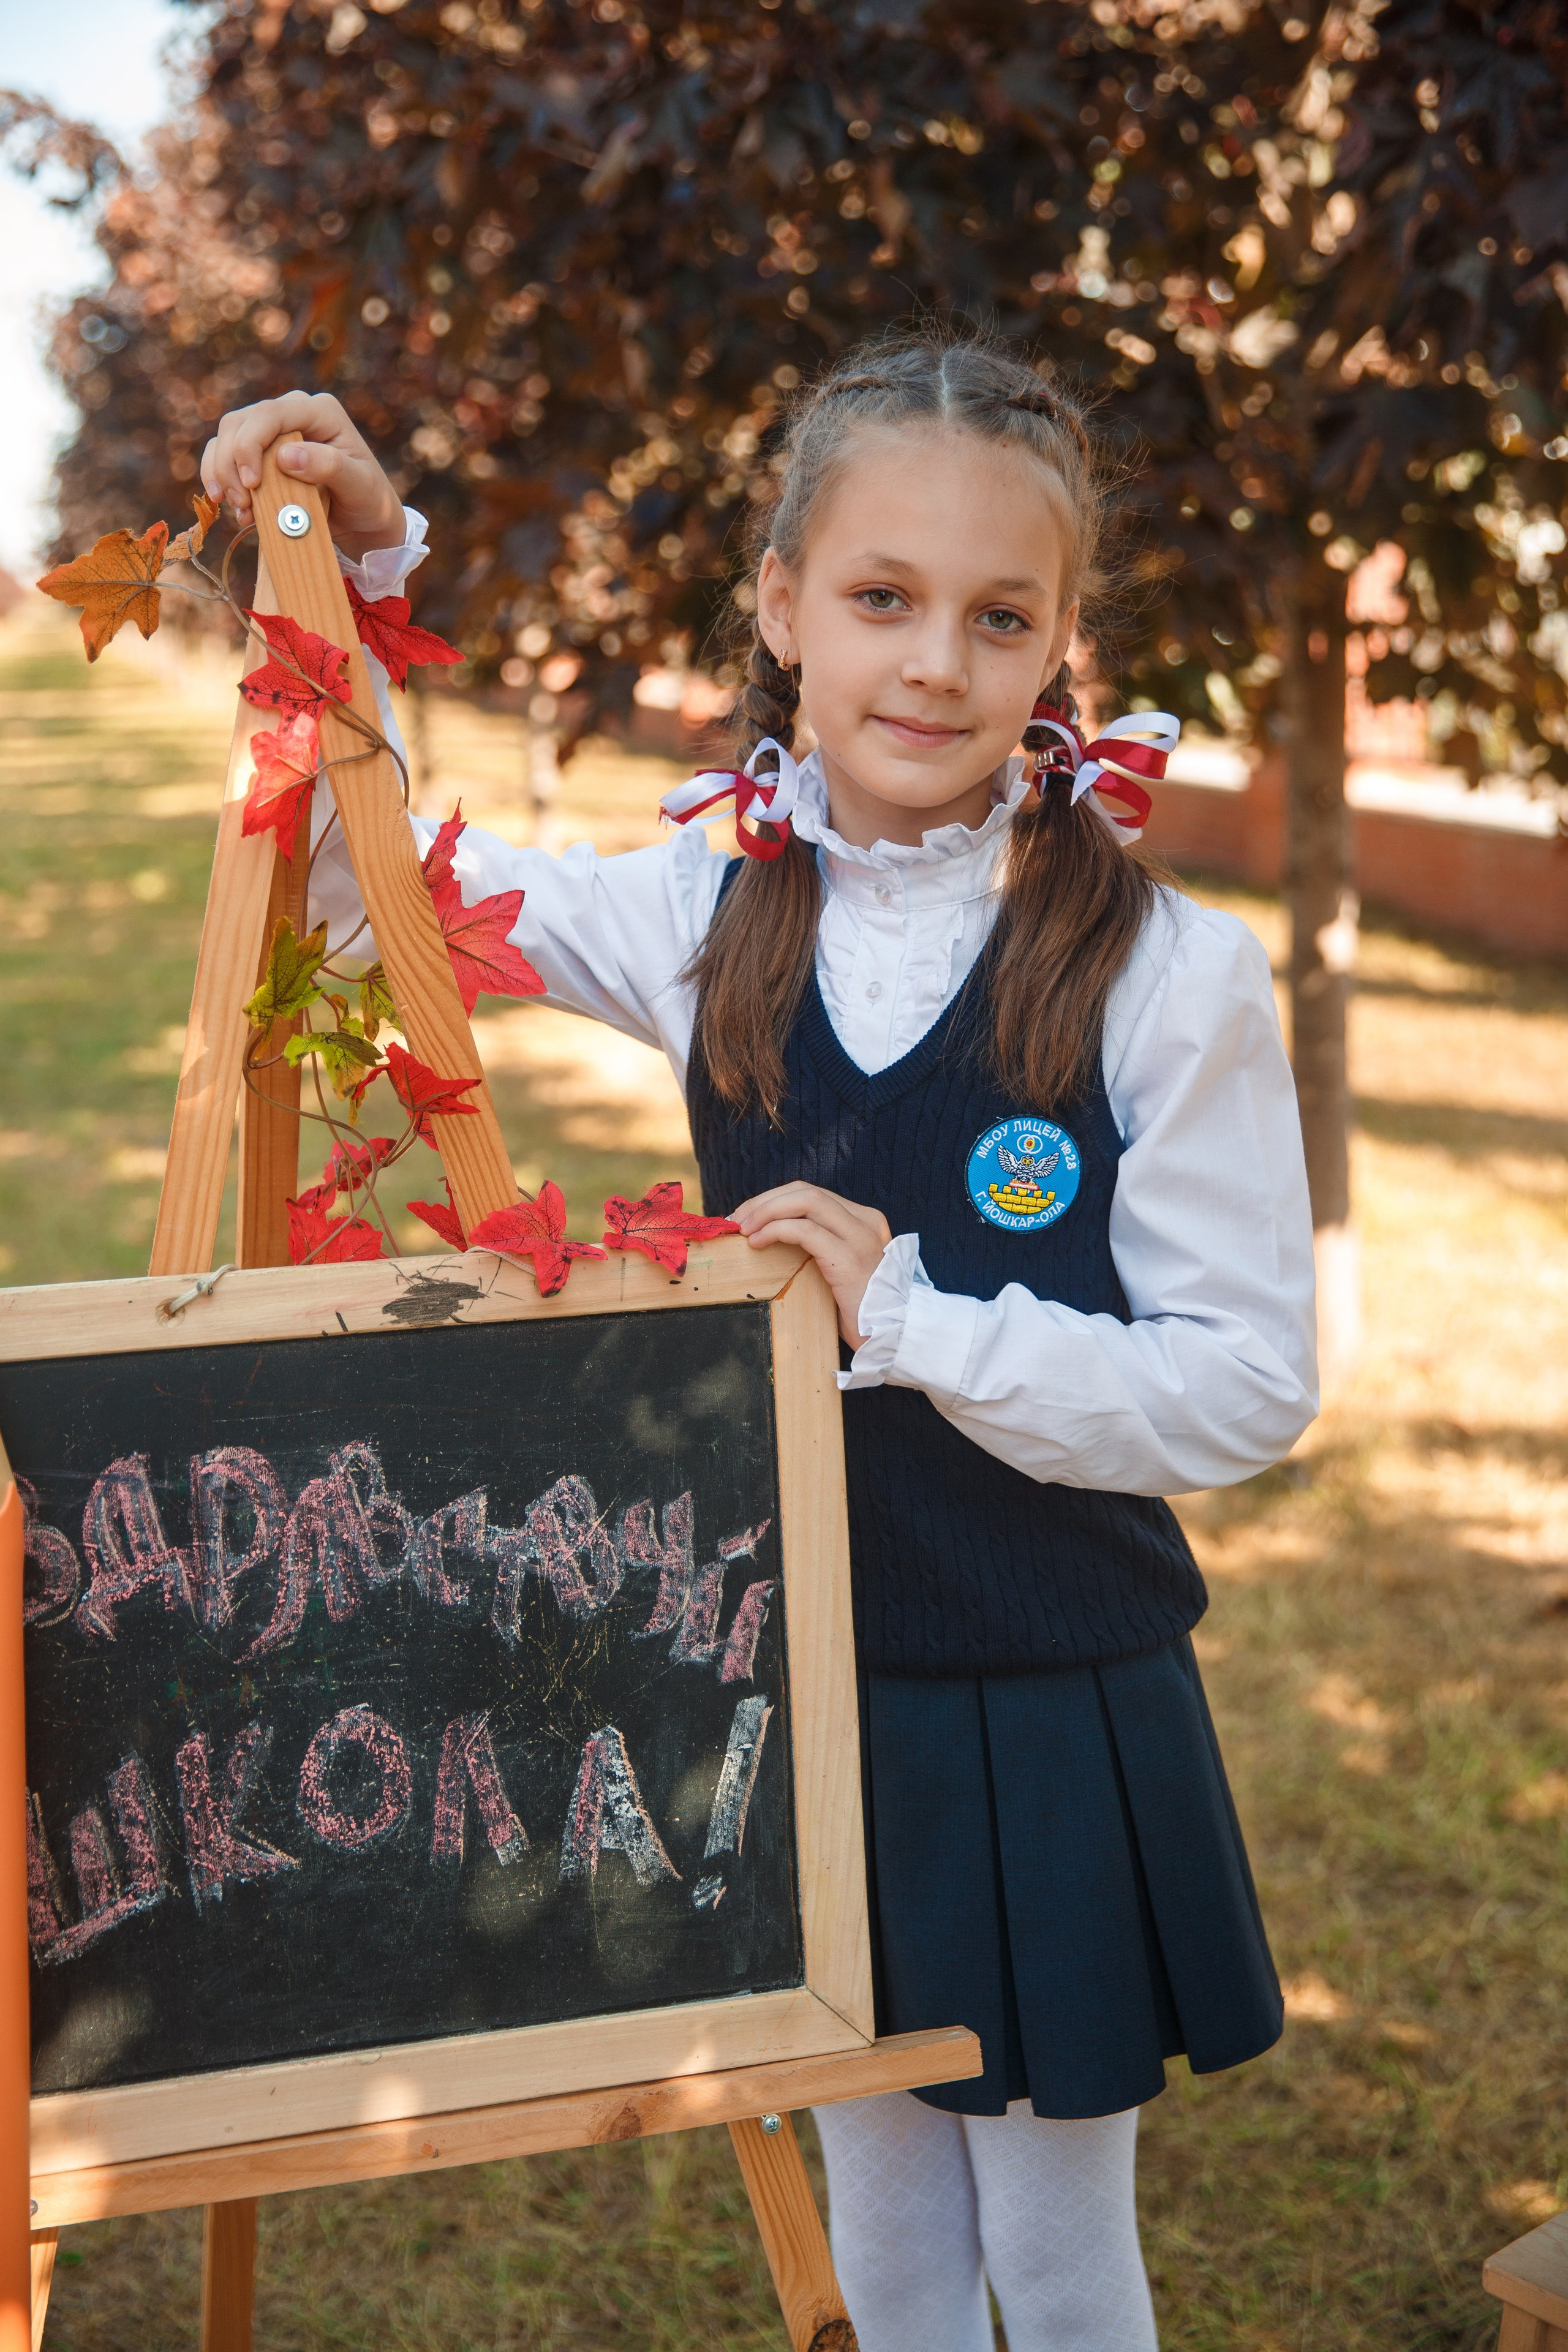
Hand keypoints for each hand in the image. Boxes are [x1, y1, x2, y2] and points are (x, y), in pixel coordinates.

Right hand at [200, 392, 405, 563]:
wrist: (364, 522)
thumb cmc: (369, 500)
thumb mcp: (360, 486)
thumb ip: (330, 467)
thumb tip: (286, 456)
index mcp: (319, 411)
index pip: (269, 414)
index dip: (250, 445)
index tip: (252, 483)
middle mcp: (291, 414)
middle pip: (238, 424)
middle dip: (231, 464)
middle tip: (243, 503)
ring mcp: (271, 433)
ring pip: (225, 439)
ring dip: (222, 475)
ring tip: (240, 509)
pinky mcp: (258, 455)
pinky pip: (223, 458)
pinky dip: (220, 482)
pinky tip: (235, 510)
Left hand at [732, 1183, 891, 1351]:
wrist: (893, 1337)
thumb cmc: (860, 1308)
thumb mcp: (838, 1267)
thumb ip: (818, 1245)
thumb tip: (768, 1233)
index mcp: (863, 1219)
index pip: (811, 1194)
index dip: (773, 1199)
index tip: (745, 1215)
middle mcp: (865, 1221)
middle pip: (806, 1191)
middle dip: (764, 1201)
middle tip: (736, 1219)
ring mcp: (860, 1238)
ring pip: (806, 1201)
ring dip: (766, 1211)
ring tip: (742, 1228)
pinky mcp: (848, 1259)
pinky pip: (805, 1231)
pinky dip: (775, 1230)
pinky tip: (757, 1242)